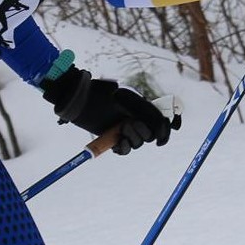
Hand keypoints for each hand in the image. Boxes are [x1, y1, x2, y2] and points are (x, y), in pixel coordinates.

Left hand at [40, 67, 181, 154]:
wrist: (79, 100)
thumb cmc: (101, 94)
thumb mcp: (126, 98)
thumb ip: (146, 110)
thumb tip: (163, 124)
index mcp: (141, 107)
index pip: (160, 121)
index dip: (165, 130)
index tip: (160, 135)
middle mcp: (134, 118)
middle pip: (149, 135)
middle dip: (142, 132)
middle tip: (128, 123)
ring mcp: (123, 129)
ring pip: (137, 143)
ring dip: (132, 139)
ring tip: (120, 129)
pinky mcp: (112, 138)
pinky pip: (124, 150)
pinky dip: (123, 148)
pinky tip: (118, 143)